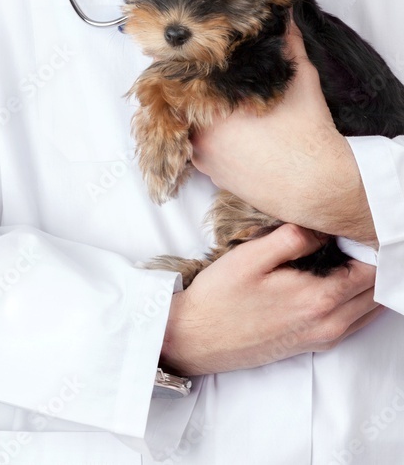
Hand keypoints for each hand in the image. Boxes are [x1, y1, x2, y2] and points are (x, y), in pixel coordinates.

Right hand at [160, 224, 382, 376]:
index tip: (345, 230)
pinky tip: (328, 283)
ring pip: (370, 308)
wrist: (197, 337)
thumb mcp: (250, 257)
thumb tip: (323, 229)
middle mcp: (330, 322)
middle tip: (344, 242)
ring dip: (365, 283)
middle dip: (369, 263)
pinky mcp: (314, 344)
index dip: (364, 244)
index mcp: (319, 297)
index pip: (372, 268)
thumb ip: (293, 238)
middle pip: (376, 289)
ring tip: (339, 260)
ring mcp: (324, 336)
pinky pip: (354, 322)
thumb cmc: (219, 298)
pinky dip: (355, 301)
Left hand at [190, 22, 376, 242]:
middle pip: (182, 104)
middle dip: (192, 91)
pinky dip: (206, 138)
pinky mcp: (210, 175)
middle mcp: (199, 134)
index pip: (184, 79)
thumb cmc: (309, 134)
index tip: (195, 56)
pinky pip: (197, 149)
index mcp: (213, 108)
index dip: (189, 65)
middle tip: (205, 78)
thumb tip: (283, 16)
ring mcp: (202, 157)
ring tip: (217, 104)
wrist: (317, 186)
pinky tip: (225, 130)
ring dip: (197, 116)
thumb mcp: (300, 80)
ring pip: (188, 127)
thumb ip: (287, 45)